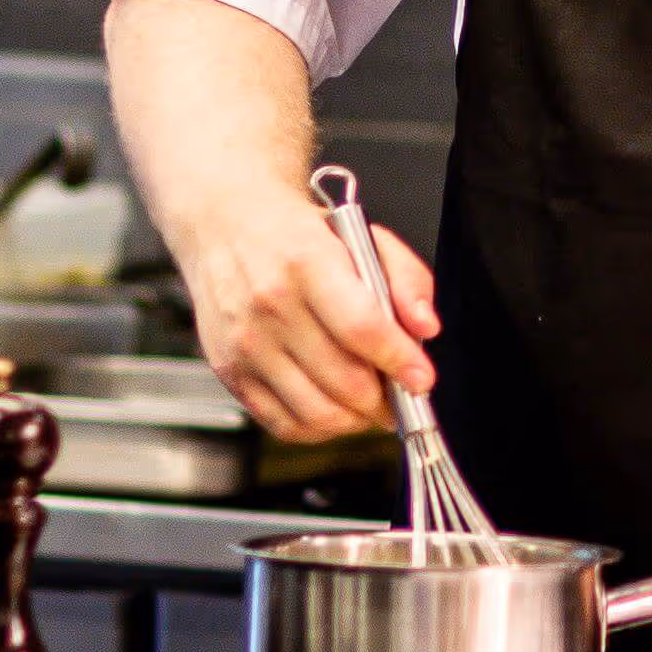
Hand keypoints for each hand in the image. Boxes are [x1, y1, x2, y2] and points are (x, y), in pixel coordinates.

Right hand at [177, 194, 436, 443]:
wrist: (225, 223)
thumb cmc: (295, 233)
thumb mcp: (362, 235)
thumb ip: (406, 279)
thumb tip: (425, 327)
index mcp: (307, 261)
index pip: (361, 328)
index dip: (399, 361)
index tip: (422, 378)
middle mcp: (270, 304)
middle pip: (344, 380)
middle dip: (385, 398)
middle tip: (400, 393)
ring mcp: (246, 343)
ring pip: (317, 412)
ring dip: (357, 418)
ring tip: (370, 404)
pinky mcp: (229, 370)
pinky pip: (283, 424)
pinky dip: (320, 428)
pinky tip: (335, 409)